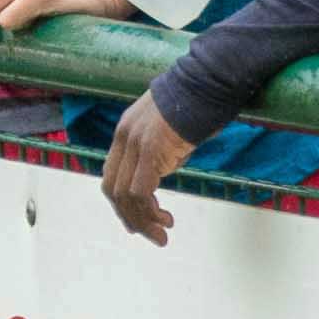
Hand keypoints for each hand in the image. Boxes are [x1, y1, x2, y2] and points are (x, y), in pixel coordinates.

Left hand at [102, 95, 194, 245]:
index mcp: (124, 133)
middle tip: (151, 234)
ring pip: (124, 195)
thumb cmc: (198, 106)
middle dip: (130, 218)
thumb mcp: (170, 134)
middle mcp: (124, 139)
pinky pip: (140, 191)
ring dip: (142, 221)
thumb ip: (159, 155)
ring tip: (162, 235)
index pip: (112, 175)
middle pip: (112, 189)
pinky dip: (150, 212)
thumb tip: (159, 174)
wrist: (207, 83)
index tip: (137, 220)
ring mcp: (135, 143)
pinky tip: (166, 220)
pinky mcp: (151, 149)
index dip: (120, 203)